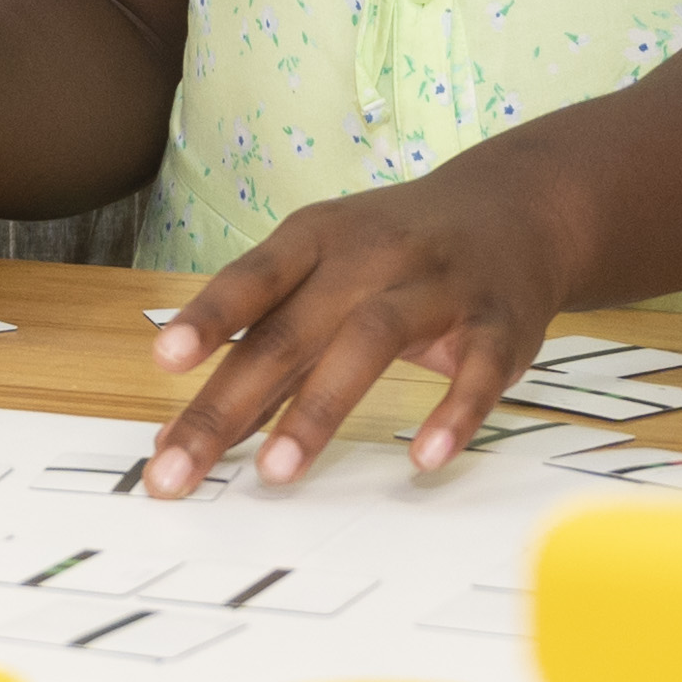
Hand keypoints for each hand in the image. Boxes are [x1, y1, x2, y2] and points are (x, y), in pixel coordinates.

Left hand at [144, 166, 580, 497]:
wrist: (517, 209)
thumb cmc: (395, 253)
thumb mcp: (326, 271)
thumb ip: (267, 344)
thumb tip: (192, 428)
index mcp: (319, 239)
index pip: (254, 278)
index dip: (210, 317)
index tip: (164, 363)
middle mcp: (373, 256)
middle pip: (292, 330)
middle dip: (230, 404)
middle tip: (178, 469)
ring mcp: (437, 288)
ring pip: (372, 340)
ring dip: (320, 409)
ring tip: (276, 472)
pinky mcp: (497, 325)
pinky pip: (477, 372)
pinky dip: (453, 414)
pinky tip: (424, 458)